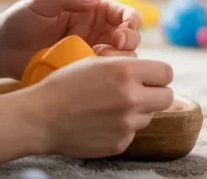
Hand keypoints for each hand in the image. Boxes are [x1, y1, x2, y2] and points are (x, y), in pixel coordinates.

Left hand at [0, 0, 142, 78]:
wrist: (0, 48)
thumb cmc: (19, 20)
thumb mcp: (43, 3)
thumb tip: (95, 1)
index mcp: (91, 12)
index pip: (122, 13)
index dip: (131, 19)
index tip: (125, 27)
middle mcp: (96, 32)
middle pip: (130, 36)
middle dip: (130, 39)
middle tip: (117, 43)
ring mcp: (90, 54)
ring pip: (122, 59)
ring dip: (119, 58)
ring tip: (99, 57)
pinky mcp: (82, 73)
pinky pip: (102, 75)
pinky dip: (104, 74)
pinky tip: (91, 72)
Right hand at [22, 55, 174, 157]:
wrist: (40, 117)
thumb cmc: (64, 85)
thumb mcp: (96, 61)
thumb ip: (126, 65)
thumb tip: (149, 70)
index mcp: (126, 71)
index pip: (166, 72)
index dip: (158, 74)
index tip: (149, 77)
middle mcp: (131, 98)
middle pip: (167, 97)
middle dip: (155, 93)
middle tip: (138, 93)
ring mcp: (126, 123)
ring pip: (149, 116)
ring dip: (137, 112)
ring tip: (110, 108)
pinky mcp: (120, 143)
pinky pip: (132, 133)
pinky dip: (121, 128)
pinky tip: (101, 122)